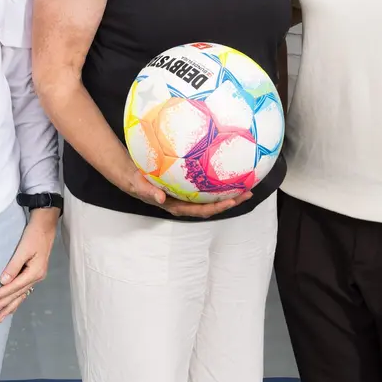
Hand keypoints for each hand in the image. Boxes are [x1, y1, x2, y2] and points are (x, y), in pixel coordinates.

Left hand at [0, 208, 57, 322]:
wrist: (45, 227)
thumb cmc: (34, 236)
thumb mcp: (23, 249)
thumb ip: (13, 266)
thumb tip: (3, 282)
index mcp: (34, 273)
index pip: (12, 288)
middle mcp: (36, 278)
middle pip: (16, 295)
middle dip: (1, 305)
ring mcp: (36, 277)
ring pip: (20, 296)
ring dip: (9, 307)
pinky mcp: (34, 274)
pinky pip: (23, 291)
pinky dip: (16, 300)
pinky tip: (11, 307)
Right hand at [118, 169, 250, 218]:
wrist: (133, 176)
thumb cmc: (137, 183)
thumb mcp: (140, 187)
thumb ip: (149, 193)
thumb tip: (161, 199)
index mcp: (177, 206)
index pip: (201, 210)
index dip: (217, 207)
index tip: (231, 201)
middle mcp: (186, 202)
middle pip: (212, 205)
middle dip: (231, 201)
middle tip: (248, 192)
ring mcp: (188, 194)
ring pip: (212, 196)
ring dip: (229, 192)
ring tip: (246, 184)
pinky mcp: (188, 185)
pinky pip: (206, 185)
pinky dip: (218, 181)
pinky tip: (229, 170)